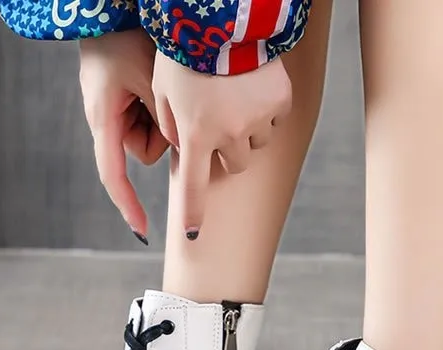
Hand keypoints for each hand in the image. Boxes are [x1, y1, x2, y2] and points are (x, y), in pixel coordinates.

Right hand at [80, 29, 168, 240]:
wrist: (110, 3)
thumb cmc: (126, 35)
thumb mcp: (149, 78)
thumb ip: (166, 117)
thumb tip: (185, 147)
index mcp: (104, 119)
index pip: (114, 176)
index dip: (128, 205)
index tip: (143, 230)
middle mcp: (107, 119)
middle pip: (145, 149)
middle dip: (161, 132)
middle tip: (162, 95)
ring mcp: (116, 107)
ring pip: (153, 132)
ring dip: (163, 113)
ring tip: (158, 77)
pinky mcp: (125, 96)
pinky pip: (152, 112)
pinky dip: (159, 101)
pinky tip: (156, 75)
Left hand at [152, 51, 291, 239]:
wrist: (224, 15)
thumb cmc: (185, 49)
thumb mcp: (162, 89)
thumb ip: (170, 125)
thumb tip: (182, 147)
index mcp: (196, 135)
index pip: (193, 188)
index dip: (193, 214)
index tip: (193, 235)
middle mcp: (230, 135)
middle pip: (234, 165)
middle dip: (225, 150)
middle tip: (217, 123)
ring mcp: (259, 119)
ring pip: (256, 143)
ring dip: (246, 130)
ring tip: (234, 97)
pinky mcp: (280, 100)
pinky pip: (274, 117)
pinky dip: (264, 108)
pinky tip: (252, 84)